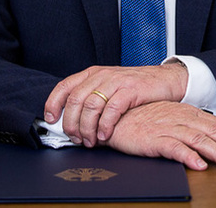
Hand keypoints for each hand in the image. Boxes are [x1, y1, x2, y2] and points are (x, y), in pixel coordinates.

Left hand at [45, 63, 187, 146]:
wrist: (165, 80)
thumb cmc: (135, 88)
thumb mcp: (109, 87)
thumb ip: (92, 98)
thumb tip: (71, 121)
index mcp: (92, 74)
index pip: (65, 86)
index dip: (53, 103)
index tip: (50, 119)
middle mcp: (102, 75)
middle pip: (75, 100)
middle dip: (71, 123)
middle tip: (75, 138)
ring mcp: (116, 81)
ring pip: (91, 106)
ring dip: (87, 128)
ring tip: (91, 141)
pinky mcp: (130, 90)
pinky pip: (111, 109)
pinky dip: (105, 125)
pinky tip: (105, 135)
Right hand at [106, 101, 215, 170]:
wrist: (114, 116)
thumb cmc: (141, 118)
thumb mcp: (169, 117)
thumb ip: (188, 125)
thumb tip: (210, 139)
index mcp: (186, 111)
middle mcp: (179, 117)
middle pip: (212, 131)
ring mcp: (167, 127)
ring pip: (198, 139)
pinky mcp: (153, 138)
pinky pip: (174, 147)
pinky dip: (188, 156)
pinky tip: (199, 165)